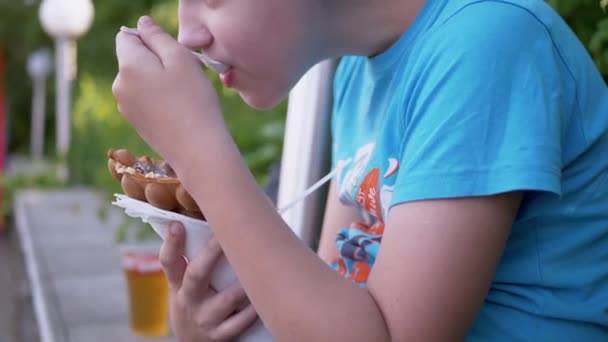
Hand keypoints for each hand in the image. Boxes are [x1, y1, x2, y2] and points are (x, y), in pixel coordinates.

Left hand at [113, 16, 225, 168]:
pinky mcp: (136, 122)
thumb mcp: (181, 59)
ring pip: (141, 80)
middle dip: (156, 60)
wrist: (197, 150)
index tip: (173, 54)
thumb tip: (142, 24)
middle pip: (134, 59)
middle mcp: (119, 85)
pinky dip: (159, 98)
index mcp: (128, 65)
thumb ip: (158, 37)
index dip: (150, 39)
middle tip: (185, 75)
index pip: (127, 36)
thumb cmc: (194, 101)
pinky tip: (178, 110)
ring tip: (184, 95)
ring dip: (159, 80)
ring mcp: (125, 106)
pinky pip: (145, 99)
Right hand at [160, 222, 257, 341]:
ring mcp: (204, 319)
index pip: (169, 261)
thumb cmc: (197, 299)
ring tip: (260, 263)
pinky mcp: (220, 335)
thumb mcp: (185, 283)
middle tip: (227, 234)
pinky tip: (264, 296)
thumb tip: (221, 213)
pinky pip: (241, 322)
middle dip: (212, 253)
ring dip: (243, 283)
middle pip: (196, 275)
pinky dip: (253, 309)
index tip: (176, 223)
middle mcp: (188, 300)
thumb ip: (196, 257)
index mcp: (178, 283)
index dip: (172, 243)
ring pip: (226, 300)